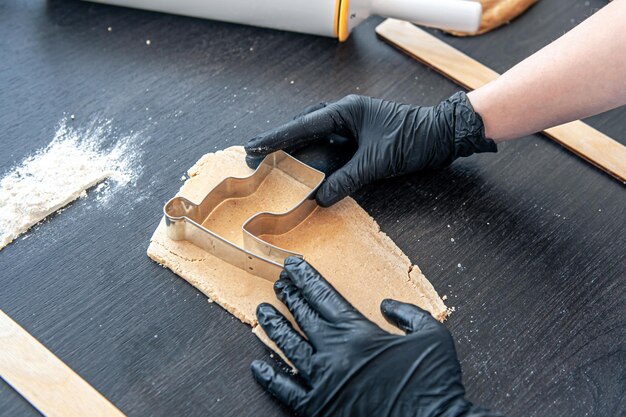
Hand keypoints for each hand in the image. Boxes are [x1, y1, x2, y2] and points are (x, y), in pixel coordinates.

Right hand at [245, 92, 496, 206]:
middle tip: (256, 154)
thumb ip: (347, 179)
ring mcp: (352, 124)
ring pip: (316, 135)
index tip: (253, 146)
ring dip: (297, 148)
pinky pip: (331, 145)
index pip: (303, 125)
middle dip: (281, 142)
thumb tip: (320, 197)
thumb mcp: (378, 161)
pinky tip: (307, 167)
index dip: (276, 138)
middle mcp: (346, 114)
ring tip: (274, 160)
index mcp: (346, 111)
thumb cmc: (414, 139)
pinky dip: (317, 156)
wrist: (442, 136)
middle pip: (304, 127)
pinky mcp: (360, 137)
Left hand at [251, 257, 499, 416]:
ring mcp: (323, 382)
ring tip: (263, 312)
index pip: (323, 296)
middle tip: (278, 283)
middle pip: (303, 317)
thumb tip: (386, 304)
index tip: (292, 265)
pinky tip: (258, 366)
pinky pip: (286, 391)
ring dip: (274, 328)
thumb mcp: (432, 334)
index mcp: (358, 333)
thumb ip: (407, 312)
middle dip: (289, 297)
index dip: (306, 278)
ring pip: (289, 348)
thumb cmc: (434, 382)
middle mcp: (334, 354)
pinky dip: (270, 378)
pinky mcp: (319, 408)